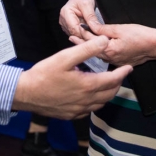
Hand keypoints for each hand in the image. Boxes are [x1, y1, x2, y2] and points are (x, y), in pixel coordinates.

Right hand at [12, 36, 132, 119]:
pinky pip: (89, 110)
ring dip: (108, 94)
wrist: (26, 93)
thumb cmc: (44, 74)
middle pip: (110, 94)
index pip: (112, 80)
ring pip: (101, 103)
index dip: (122, 73)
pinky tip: (91, 97)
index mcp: (88, 85)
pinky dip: (95, 103)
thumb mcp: (65, 57)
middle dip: (118, 84)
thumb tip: (104, 41)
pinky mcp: (70, 115)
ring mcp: (78, 110)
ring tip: (108, 84)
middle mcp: (86, 100)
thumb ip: (86, 49)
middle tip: (120, 75)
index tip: (129, 68)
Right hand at [59, 0, 98, 38]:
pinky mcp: (69, 28)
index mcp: (65, 13)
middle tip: (98, 38)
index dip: (85, 33)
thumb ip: (91, 17)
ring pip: (76, 35)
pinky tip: (91, 34)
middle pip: (75, 34)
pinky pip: (77, 34)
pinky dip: (85, 35)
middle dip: (86, 36)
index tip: (96, 36)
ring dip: (86, 36)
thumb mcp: (88, 4)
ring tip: (96, 36)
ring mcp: (65, 25)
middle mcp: (63, 20)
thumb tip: (95, 28)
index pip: (74, 28)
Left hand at [72, 23, 155, 66]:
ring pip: (99, 54)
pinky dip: (101, 51)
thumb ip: (104, 29)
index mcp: (109, 50)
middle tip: (72, 37)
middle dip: (83, 43)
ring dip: (91, 47)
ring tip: (81, 41)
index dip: (82, 35)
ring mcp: (116, 62)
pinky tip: (98, 47)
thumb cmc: (141, 36)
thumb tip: (91, 27)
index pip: (91, 42)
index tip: (73, 32)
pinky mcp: (121, 62)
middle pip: (93, 50)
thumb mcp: (120, 28)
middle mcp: (111, 59)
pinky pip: (107, 57)